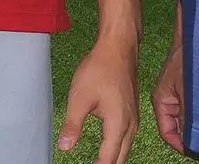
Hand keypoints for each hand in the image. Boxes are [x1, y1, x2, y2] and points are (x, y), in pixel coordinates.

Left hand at [58, 35, 139, 163]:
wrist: (119, 46)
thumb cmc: (100, 68)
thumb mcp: (80, 96)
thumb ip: (73, 124)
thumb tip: (64, 147)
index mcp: (118, 124)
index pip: (108, 160)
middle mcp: (131, 125)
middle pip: (120, 159)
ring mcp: (134, 117)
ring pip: (126, 148)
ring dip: (113, 158)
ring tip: (98, 162)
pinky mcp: (133, 111)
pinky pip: (128, 137)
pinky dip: (118, 147)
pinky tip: (108, 146)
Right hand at [151, 40, 187, 154]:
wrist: (194, 36)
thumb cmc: (188, 60)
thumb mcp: (188, 94)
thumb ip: (187, 119)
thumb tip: (191, 142)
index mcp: (161, 102)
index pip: (167, 133)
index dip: (181, 145)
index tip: (197, 152)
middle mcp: (167, 100)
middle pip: (176, 128)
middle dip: (190, 136)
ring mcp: (177, 94)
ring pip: (185, 118)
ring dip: (197, 125)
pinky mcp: (187, 89)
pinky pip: (191, 108)